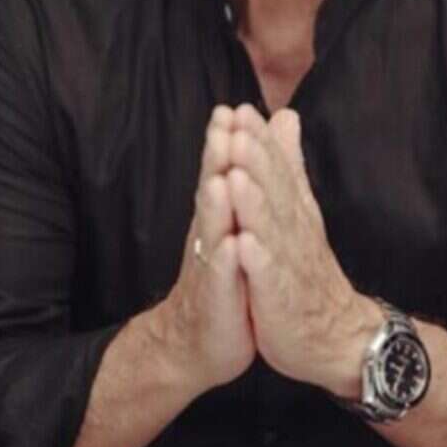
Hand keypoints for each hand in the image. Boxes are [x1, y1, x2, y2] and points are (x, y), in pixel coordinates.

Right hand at [158, 105, 255, 391]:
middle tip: (223, 125)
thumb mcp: (233, 225)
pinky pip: (221, 278)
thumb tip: (248, 139)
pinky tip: (232, 245)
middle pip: (212, 188)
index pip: (222, 170)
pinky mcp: (217, 298)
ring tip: (222, 177)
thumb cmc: (223, 275)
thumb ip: (240, 181)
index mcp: (219, 214)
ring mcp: (210, 265)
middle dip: (217, 157)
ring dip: (216, 203)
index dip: (227, 140)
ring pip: (212, 229)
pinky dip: (226, 261)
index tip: (235, 106)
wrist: (198, 339)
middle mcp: (210, 233)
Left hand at [225, 103, 381, 395]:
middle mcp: (292, 230)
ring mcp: (288, 264)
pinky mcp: (281, 298)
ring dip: (253, 202)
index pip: (276, 168)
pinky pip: (270, 277)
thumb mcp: (299, 207)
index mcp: (292, 207)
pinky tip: (243, 244)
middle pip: (273, 190)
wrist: (334, 334)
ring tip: (235, 176)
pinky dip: (258, 260)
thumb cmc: (307, 266)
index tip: (240, 110)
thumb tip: (285, 114)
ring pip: (270, 229)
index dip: (259, 140)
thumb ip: (289, 161)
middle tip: (236, 130)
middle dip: (255, 159)